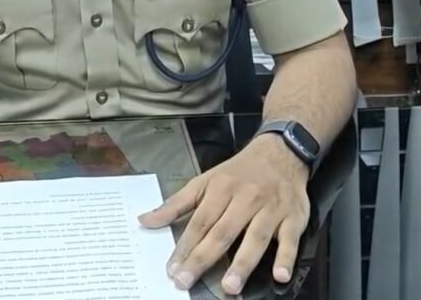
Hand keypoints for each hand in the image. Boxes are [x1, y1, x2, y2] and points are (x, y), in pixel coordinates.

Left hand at [139, 135, 309, 295]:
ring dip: (243, 262)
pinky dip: (286, 257)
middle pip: (223, 231)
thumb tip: (144, 221)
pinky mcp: (293, 217)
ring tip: (229, 287)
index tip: (173, 269)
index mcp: (221, 188)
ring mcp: (270, 208)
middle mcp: (245, 198)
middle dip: (204, 258)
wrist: (279, 152)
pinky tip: (280, 276)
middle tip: (187, 281)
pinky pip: (290, 239)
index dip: (185, 246)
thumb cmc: (238, 172)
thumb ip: (176, 204)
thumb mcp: (204, 181)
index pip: (200, 221)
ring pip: (256, 236)